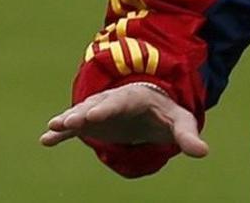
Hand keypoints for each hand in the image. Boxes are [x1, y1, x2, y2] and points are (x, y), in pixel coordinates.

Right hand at [40, 84, 208, 156]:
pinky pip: (74, 126)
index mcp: (137, 97)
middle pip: (97, 105)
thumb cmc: (167, 114)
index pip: (121, 101)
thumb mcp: (181, 122)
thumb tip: (203, 152)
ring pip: (82, 113)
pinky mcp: (92, 122)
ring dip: (69, 119)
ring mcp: (100, 110)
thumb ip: (188, 136)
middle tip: (69, 121)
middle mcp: (114, 100)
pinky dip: (61, 132)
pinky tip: (46, 140)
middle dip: (84, 112)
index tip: (94, 114)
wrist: (153, 110)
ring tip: (53, 127)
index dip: (108, 107)